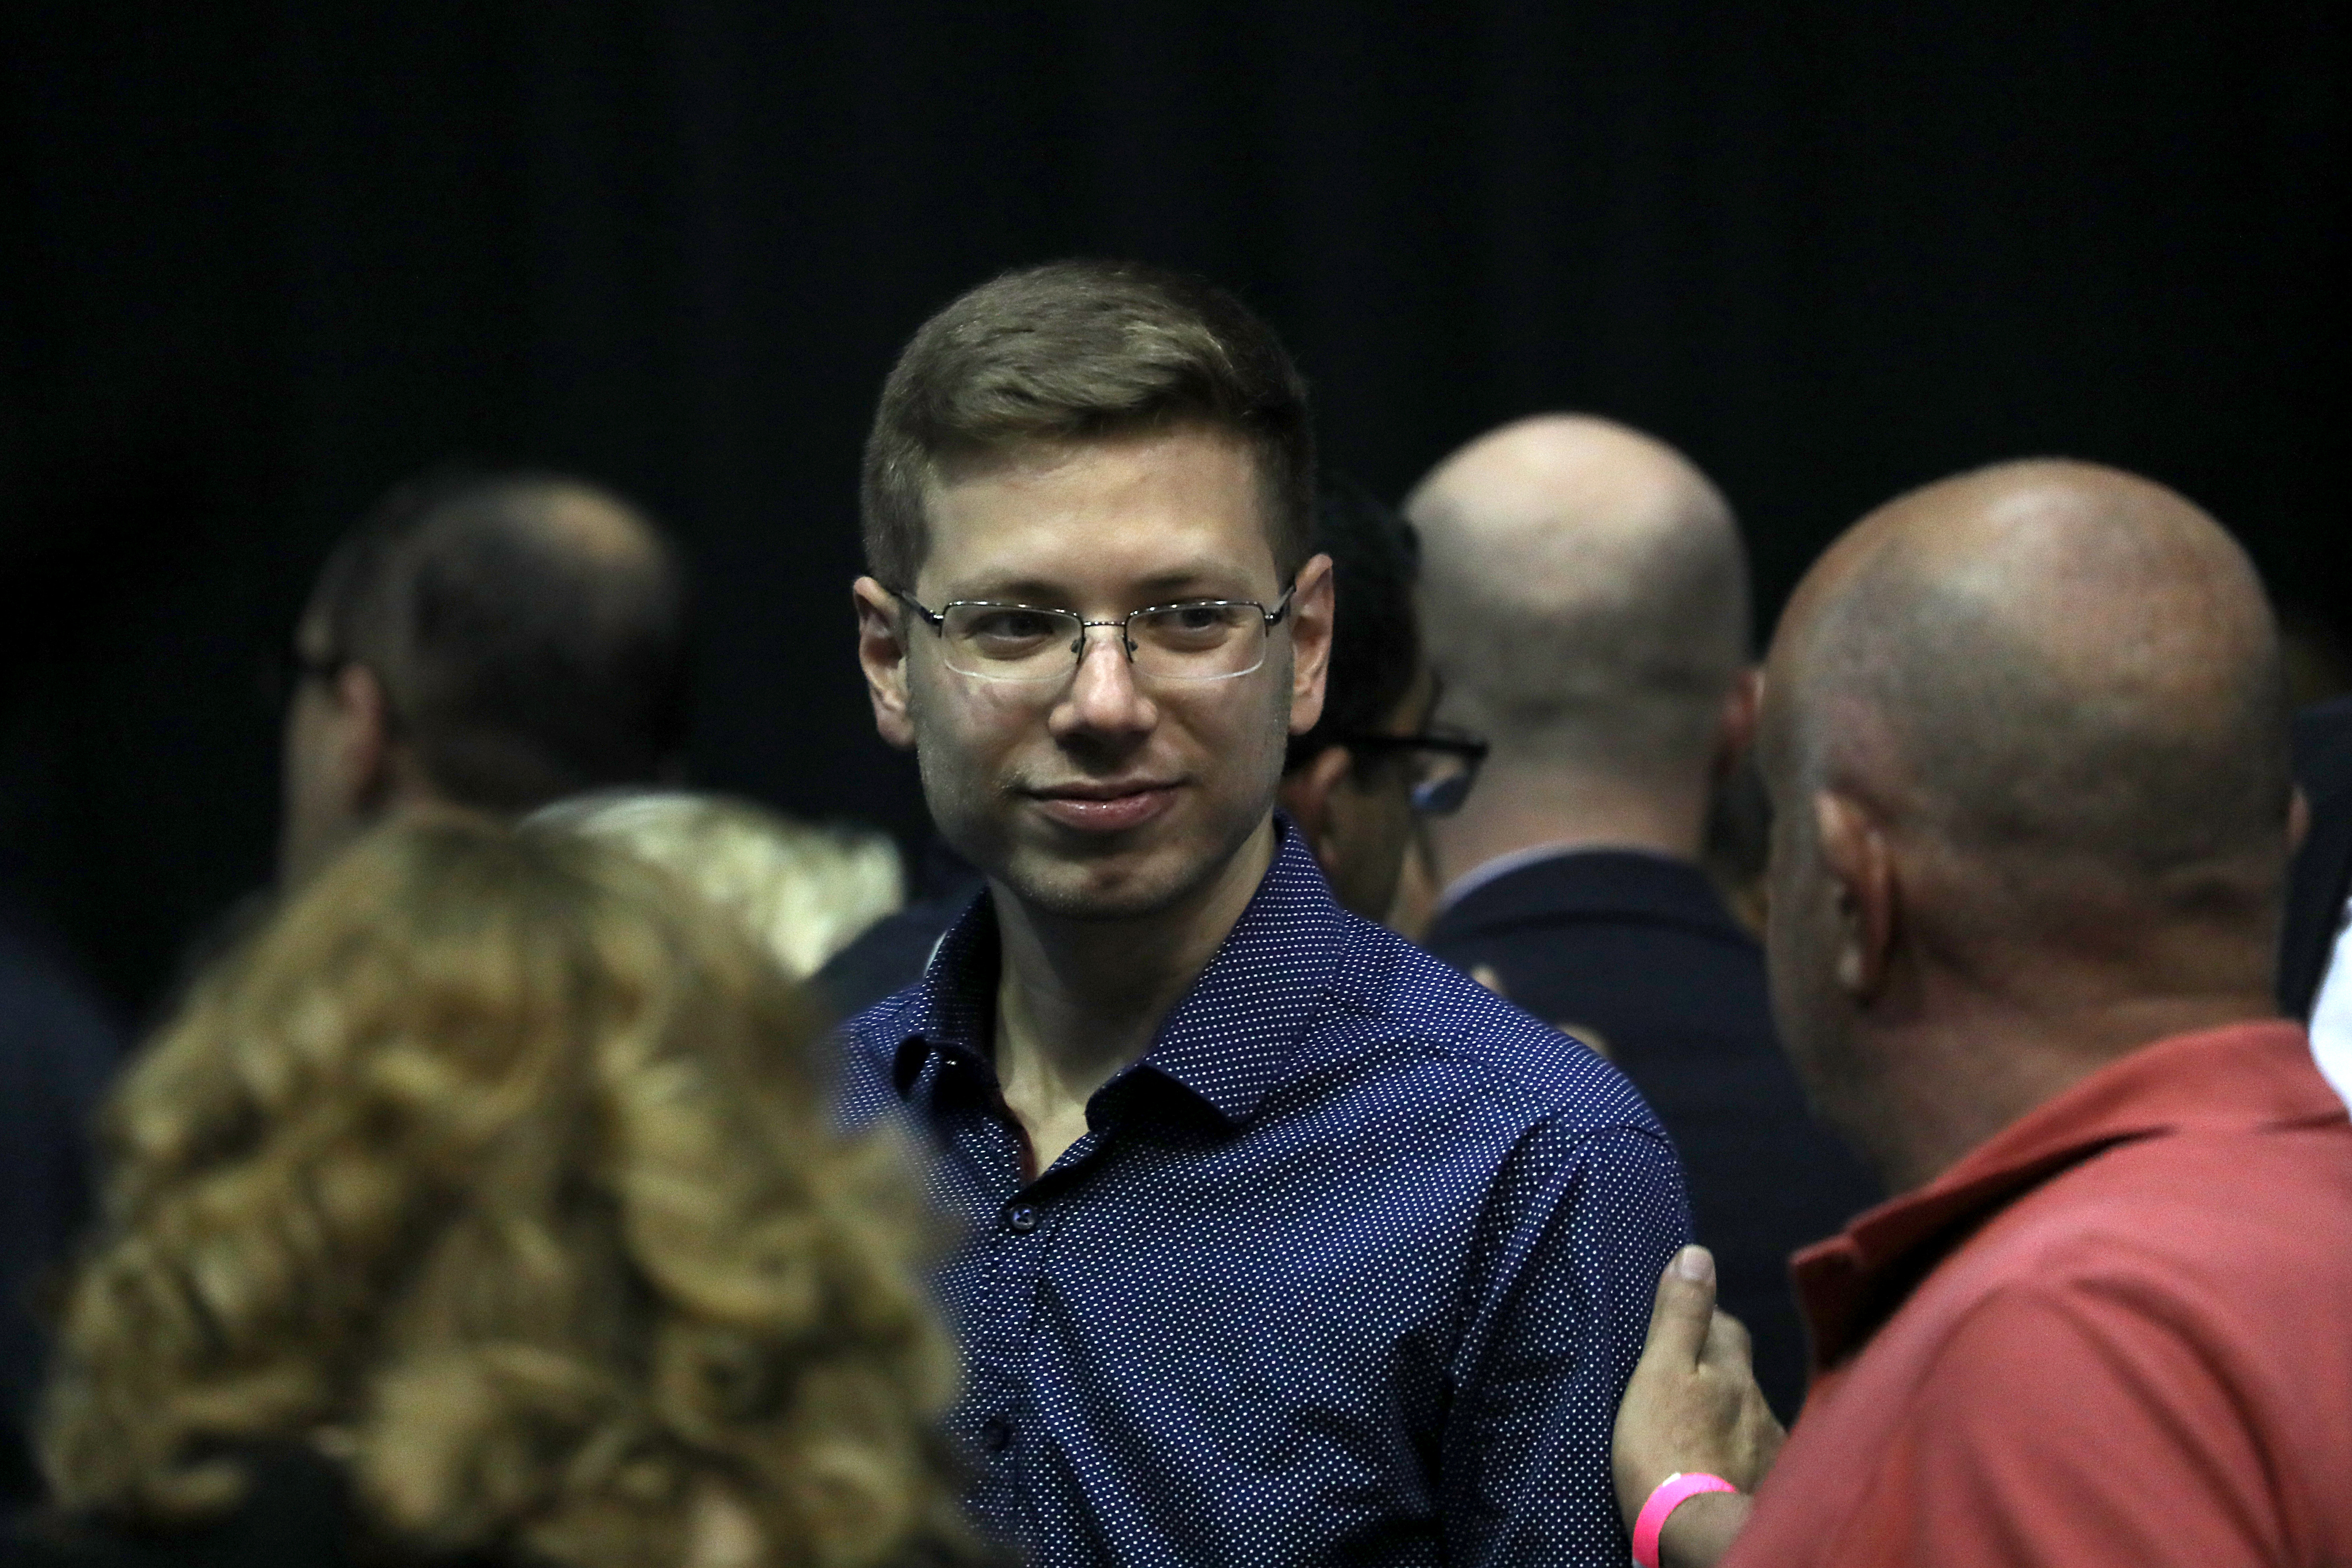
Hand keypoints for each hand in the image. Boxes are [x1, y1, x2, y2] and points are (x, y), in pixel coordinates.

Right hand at [1612, 1245, 1785, 1566]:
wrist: (1702, 1536)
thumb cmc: (1668, 1450)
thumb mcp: (1661, 1373)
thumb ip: (1679, 1316)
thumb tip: (1697, 1254)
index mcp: (1731, 1369)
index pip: (1725, 1324)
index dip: (1703, 1317)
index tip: (1682, 1322)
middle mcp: (1759, 1402)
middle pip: (1739, 1370)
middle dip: (1718, 1366)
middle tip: (1686, 1376)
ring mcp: (1770, 1447)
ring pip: (1748, 1414)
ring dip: (1727, 1414)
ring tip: (1698, 1430)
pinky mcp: (1772, 1488)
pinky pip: (1754, 1457)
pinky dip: (1736, 1455)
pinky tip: (1719, 1468)